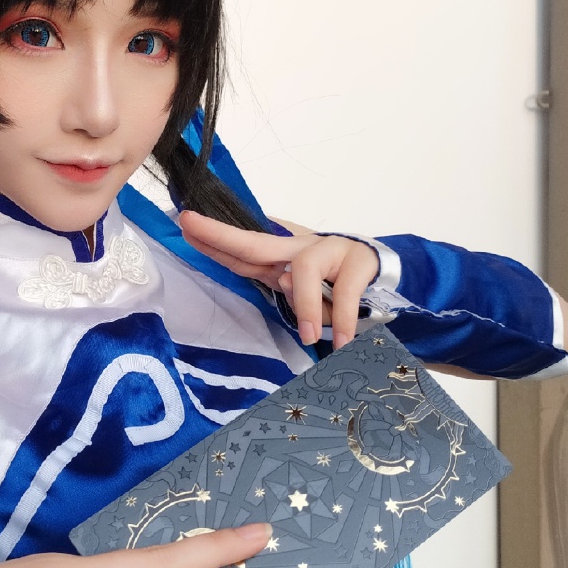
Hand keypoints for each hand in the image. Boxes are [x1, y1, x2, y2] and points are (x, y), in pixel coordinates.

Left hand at [178, 212, 378, 348]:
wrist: (383, 271)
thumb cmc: (336, 282)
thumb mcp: (303, 289)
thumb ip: (282, 286)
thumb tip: (282, 281)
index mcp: (282, 258)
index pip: (241, 251)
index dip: (213, 241)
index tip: (183, 225)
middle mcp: (298, 249)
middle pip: (254, 243)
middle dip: (220, 234)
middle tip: (189, 224)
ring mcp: (327, 251)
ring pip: (302, 274)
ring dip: (305, 308)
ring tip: (310, 337)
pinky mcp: (355, 263)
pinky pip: (343, 295)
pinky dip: (342, 322)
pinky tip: (343, 343)